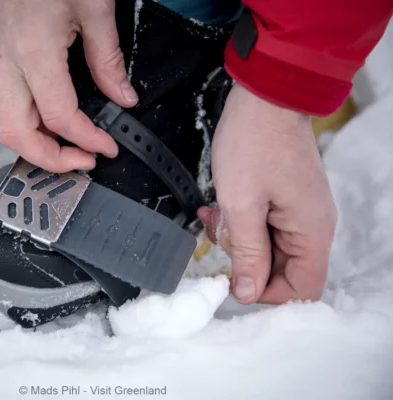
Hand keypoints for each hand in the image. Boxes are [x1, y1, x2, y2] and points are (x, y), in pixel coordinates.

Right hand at [0, 0, 137, 171]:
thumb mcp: (94, 7)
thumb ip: (108, 59)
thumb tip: (122, 96)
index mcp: (34, 50)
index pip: (59, 116)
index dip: (87, 140)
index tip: (105, 147)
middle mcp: (7, 62)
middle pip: (15, 134)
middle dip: (50, 159)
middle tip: (80, 160)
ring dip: (29, 144)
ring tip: (61, 145)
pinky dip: (17, 124)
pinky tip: (41, 120)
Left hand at [198, 83, 336, 303]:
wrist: (263, 97)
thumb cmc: (254, 142)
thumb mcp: (242, 205)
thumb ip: (247, 253)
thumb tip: (248, 293)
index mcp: (311, 232)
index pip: (303, 289)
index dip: (267, 294)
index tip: (234, 280)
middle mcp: (311, 226)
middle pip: (281, 270)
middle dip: (244, 260)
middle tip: (219, 236)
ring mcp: (297, 211)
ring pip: (266, 247)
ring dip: (236, 238)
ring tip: (215, 215)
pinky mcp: (283, 199)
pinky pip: (262, 225)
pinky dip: (238, 222)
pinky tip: (216, 207)